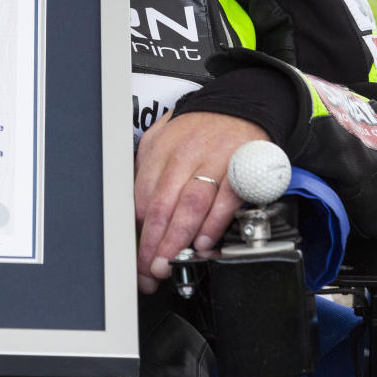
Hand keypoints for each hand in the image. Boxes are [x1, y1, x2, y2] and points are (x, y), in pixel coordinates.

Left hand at [134, 111, 270, 293]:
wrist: (239, 107)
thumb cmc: (198, 129)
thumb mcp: (162, 139)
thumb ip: (148, 172)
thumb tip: (136, 214)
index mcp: (159, 150)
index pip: (140, 197)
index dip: (137, 231)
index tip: (135, 256)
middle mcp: (184, 156)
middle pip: (162, 204)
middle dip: (154, 242)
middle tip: (151, 269)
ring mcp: (213, 163)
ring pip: (191, 205)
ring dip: (179, 238)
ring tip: (171, 262)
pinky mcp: (241, 170)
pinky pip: (225, 202)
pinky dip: (214, 225)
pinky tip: (204, 243)